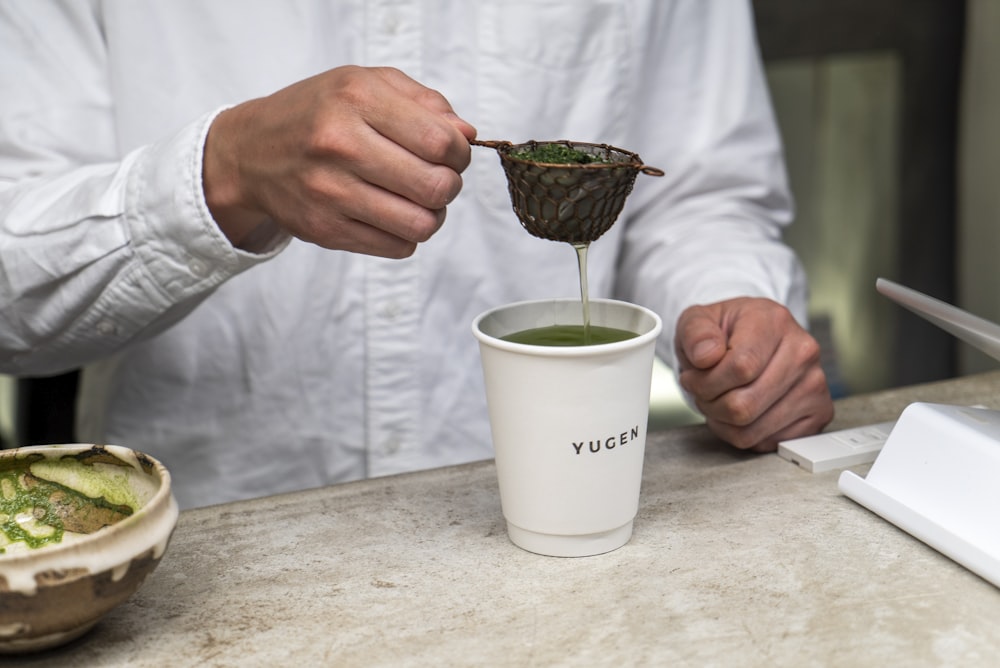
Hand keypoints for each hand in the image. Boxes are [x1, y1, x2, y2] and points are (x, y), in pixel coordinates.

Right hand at [202, 66, 476, 256]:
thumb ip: (424, 102)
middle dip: (450, 185)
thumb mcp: (366, 84)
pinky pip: (398, 248)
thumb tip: (467, 136)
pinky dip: (407, 235)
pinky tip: (392, 214)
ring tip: (418, 199)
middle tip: (437, 177)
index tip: (451, 153)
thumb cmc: (318, 113)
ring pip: (422, 225)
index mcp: (356, 100)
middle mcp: (340, 146)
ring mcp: (331, 193)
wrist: (249, 153)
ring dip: (433, 215)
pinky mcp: (326, 231)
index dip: (459, 153)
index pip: (440, 142)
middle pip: (436, 187)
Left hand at [675, 297, 833, 451]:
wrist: (747, 338)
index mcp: (775, 322)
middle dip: (711, 404)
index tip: (693, 376)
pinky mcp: (818, 414)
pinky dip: (742, 434)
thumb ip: (695, 333)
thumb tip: (706, 355)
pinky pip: (766, 444)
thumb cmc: (723, 333)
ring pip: (751, 430)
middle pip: (744, 406)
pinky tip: (740, 413)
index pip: (740, 368)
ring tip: (720, 399)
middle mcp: (803, 353)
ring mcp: (814, 386)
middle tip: (704, 391)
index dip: (705, 381)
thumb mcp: (696, 320)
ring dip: (723, 422)